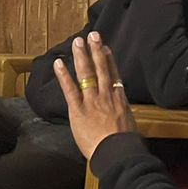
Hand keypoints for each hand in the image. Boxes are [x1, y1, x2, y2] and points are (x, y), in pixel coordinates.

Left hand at [54, 33, 137, 160]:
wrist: (118, 152)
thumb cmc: (125, 146)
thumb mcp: (129, 127)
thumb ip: (123, 118)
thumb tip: (121, 119)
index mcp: (119, 101)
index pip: (114, 76)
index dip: (109, 61)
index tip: (106, 49)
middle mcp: (106, 96)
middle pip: (101, 69)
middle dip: (96, 50)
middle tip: (92, 35)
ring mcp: (92, 101)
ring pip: (87, 73)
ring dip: (82, 56)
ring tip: (78, 41)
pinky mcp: (78, 109)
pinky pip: (70, 89)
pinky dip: (63, 75)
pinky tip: (58, 63)